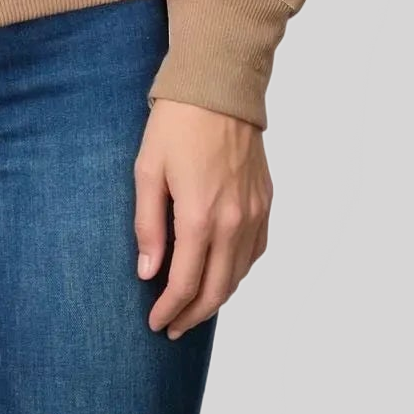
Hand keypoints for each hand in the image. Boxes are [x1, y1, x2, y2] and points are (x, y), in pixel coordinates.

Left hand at [134, 99, 271, 336]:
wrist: (220, 86)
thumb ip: (148, 225)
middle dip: (193, 315)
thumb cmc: (177, 123)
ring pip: (240, 275)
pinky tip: (222, 272)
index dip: (169, 309)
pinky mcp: (266, 201)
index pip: (186, 283)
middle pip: (217, 290)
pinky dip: (239, 272)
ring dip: (217, 298)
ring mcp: (255, 213)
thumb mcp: (148, 170)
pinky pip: (256, 251)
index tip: (155, 322)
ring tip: (193, 307)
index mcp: (201, 216)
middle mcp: (234, 222)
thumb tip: (148, 272)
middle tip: (172, 328)